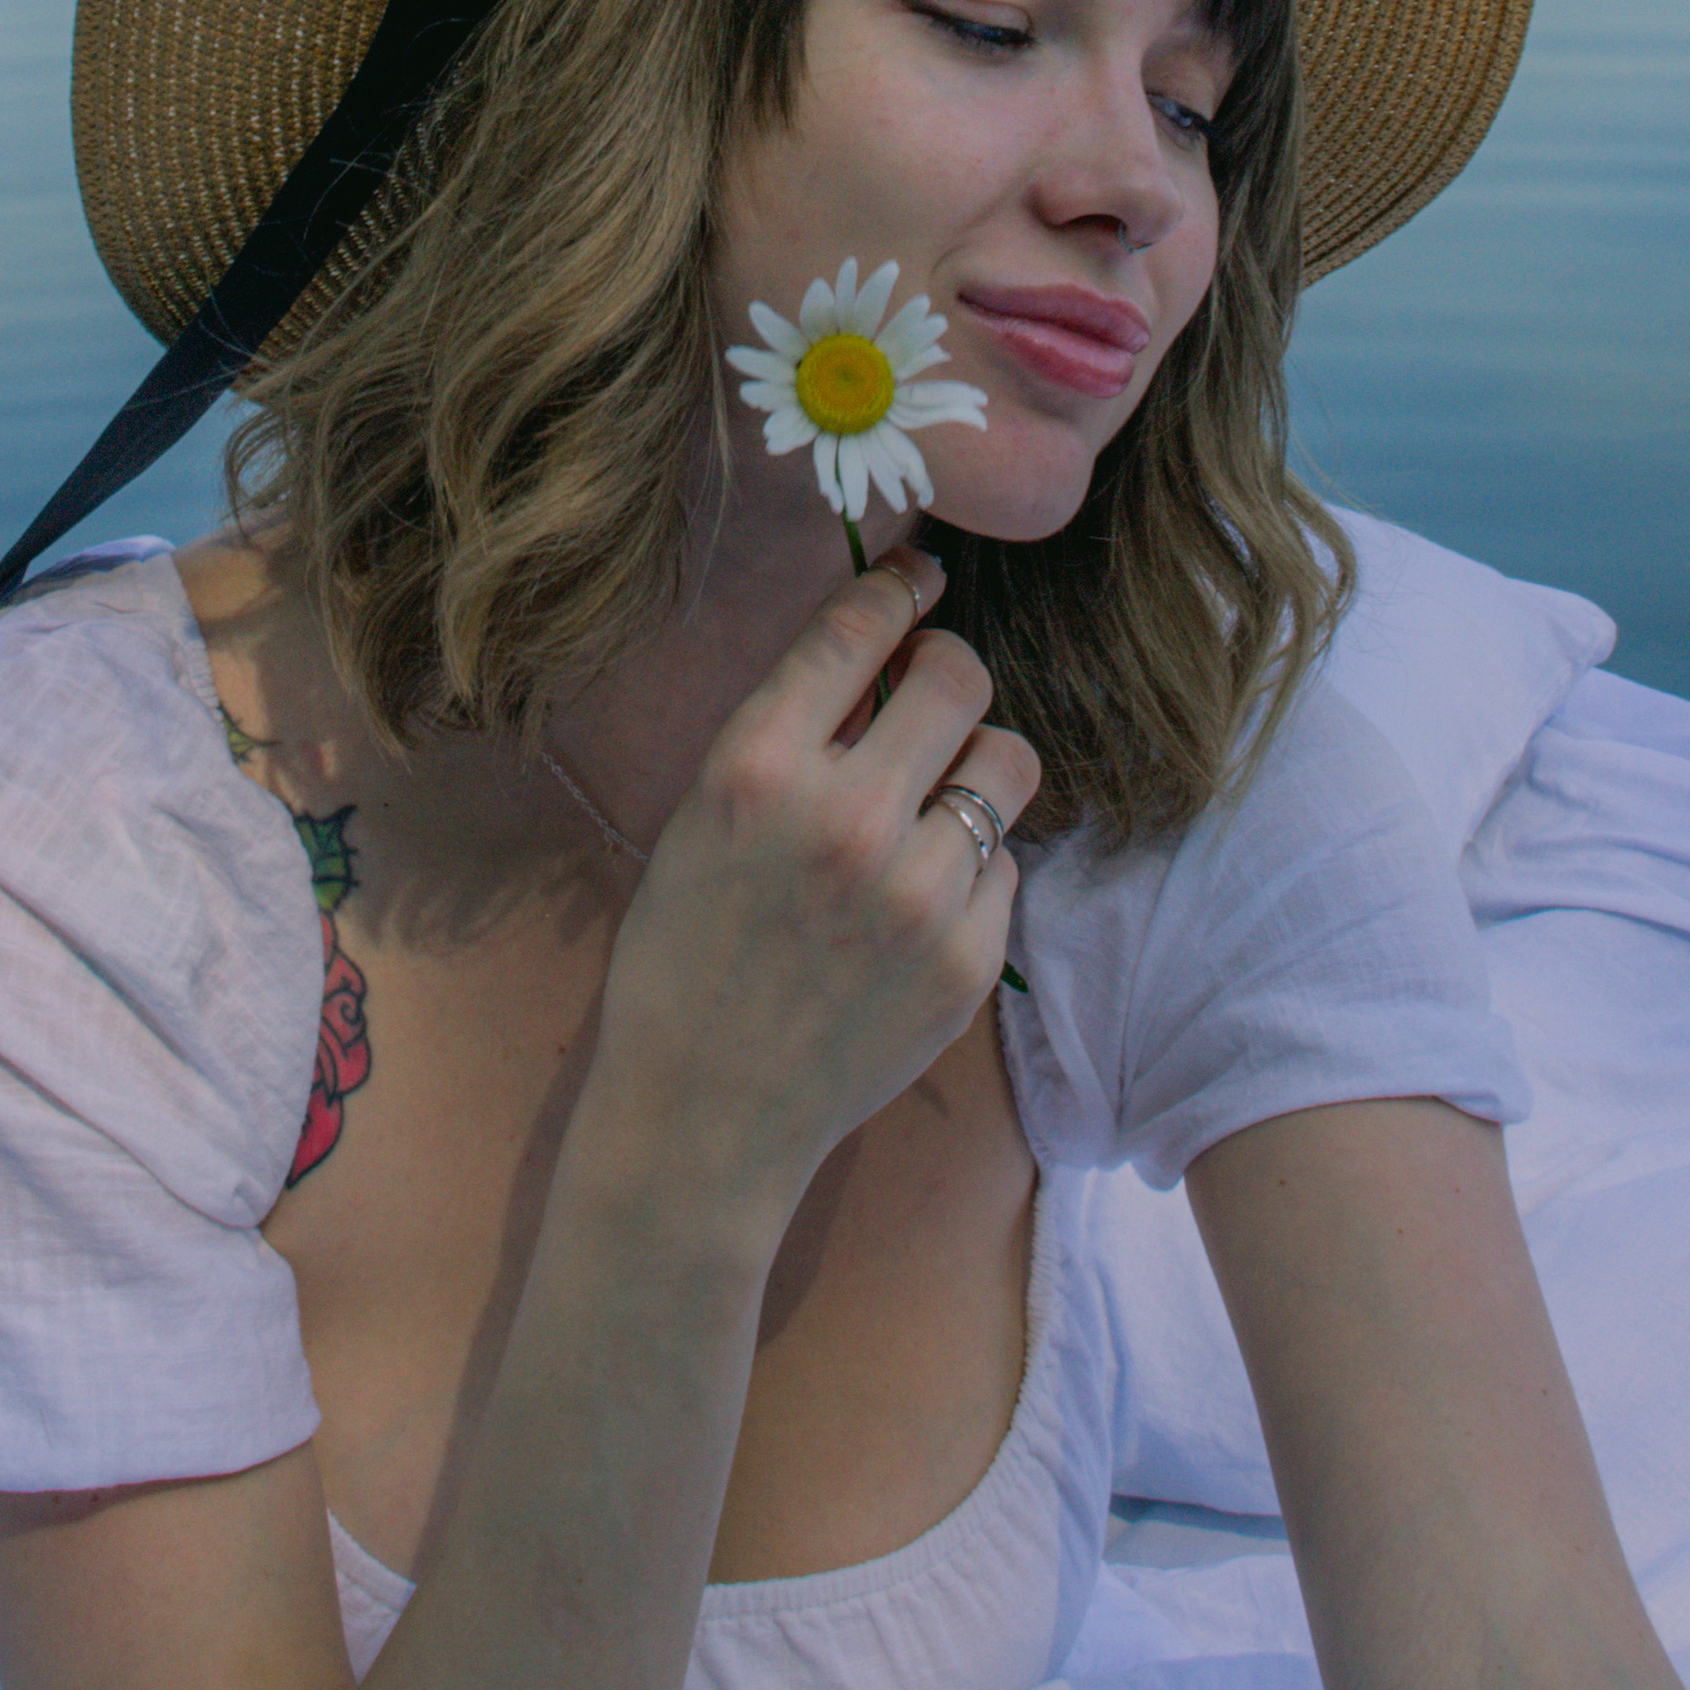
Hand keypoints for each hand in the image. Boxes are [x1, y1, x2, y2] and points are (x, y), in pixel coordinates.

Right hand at [587, 556, 1038, 1234]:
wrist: (703, 1114)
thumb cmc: (684, 954)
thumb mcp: (702, 817)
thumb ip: (788, 734)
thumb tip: (881, 651)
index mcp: (757, 767)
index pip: (858, 630)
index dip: (900, 587)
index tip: (922, 575)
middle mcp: (846, 816)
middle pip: (959, 676)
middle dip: (948, 668)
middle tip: (930, 692)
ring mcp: (918, 892)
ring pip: (1005, 763)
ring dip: (973, 765)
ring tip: (931, 801)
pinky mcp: (967, 959)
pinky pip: (1005, 864)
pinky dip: (970, 867)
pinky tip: (916, 902)